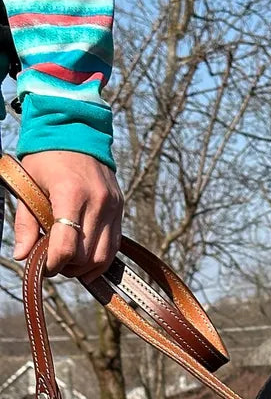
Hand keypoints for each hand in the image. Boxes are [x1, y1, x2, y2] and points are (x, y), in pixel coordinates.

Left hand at [13, 150, 122, 279]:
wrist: (76, 131)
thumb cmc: (47, 158)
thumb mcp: (29, 186)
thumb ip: (26, 223)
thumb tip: (23, 256)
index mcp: (71, 194)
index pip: (67, 246)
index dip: (54, 264)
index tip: (44, 266)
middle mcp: (97, 202)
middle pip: (87, 256)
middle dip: (68, 267)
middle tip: (54, 262)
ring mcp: (113, 207)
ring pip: (104, 257)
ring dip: (86, 267)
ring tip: (69, 260)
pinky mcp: (120, 209)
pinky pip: (114, 245)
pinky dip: (99, 257)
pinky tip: (84, 254)